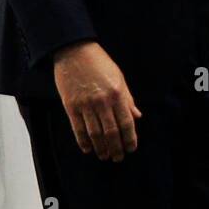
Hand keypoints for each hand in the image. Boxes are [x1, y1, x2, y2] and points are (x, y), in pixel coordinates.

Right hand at [52, 41, 141, 161]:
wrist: (74, 51)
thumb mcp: (119, 78)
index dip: (130, 138)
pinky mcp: (71, 106)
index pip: (126, 122)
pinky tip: (88, 149)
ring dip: (101, 148)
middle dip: (116, 147)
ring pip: (95, 133)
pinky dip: (83, 141)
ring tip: (105, 156)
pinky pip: (78, 128)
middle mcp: (102, 101)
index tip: (131, 148)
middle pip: (111, 131)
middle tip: (118, 158)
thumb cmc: (100, 63)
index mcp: (117, 94)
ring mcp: (86, 105)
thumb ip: (128, 99)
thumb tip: (137, 116)